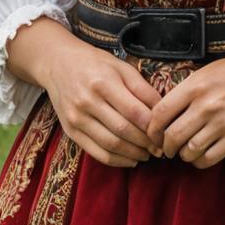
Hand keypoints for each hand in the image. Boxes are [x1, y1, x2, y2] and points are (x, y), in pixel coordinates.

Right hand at [40, 35, 164, 167]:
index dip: (153, 127)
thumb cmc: (95, 63)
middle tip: (161, 148)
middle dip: (146, 143)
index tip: (165, 133)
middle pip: (123, 130)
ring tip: (148, 154)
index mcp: (103, 82)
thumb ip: (142, 88)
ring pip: (111, 145)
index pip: (134, 112)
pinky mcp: (70, 131)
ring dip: (134, 154)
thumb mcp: (121, 67)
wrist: (58, 64)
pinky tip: (131, 159)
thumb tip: (163, 110)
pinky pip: (96, 152)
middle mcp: (87, 101)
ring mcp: (76, 118)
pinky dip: (117, 160)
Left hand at [145, 50, 224, 168]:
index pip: (160, 113)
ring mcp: (222, 122)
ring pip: (189, 151)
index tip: (153, 135)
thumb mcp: (212, 70)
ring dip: (183, 156)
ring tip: (186, 152)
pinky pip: (209, 159)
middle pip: (172, 136)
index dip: (152, 129)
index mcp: (196, 84)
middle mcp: (205, 104)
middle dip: (165, 148)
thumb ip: (190, 87)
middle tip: (166, 150)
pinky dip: (200, 162)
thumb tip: (169, 108)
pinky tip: (202, 156)